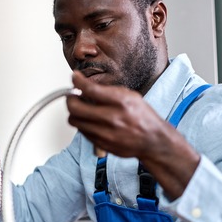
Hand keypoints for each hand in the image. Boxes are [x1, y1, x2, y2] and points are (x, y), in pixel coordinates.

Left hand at [66, 71, 199, 199]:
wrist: (152, 140)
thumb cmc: (142, 117)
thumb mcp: (130, 96)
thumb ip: (108, 91)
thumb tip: (85, 85)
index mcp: (121, 102)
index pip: (90, 89)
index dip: (77, 81)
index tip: (74, 77)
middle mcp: (112, 118)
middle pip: (75, 107)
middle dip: (70, 98)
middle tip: (73, 95)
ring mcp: (105, 133)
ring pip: (74, 121)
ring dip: (74, 113)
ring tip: (82, 108)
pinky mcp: (101, 144)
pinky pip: (81, 131)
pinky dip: (82, 124)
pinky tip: (91, 120)